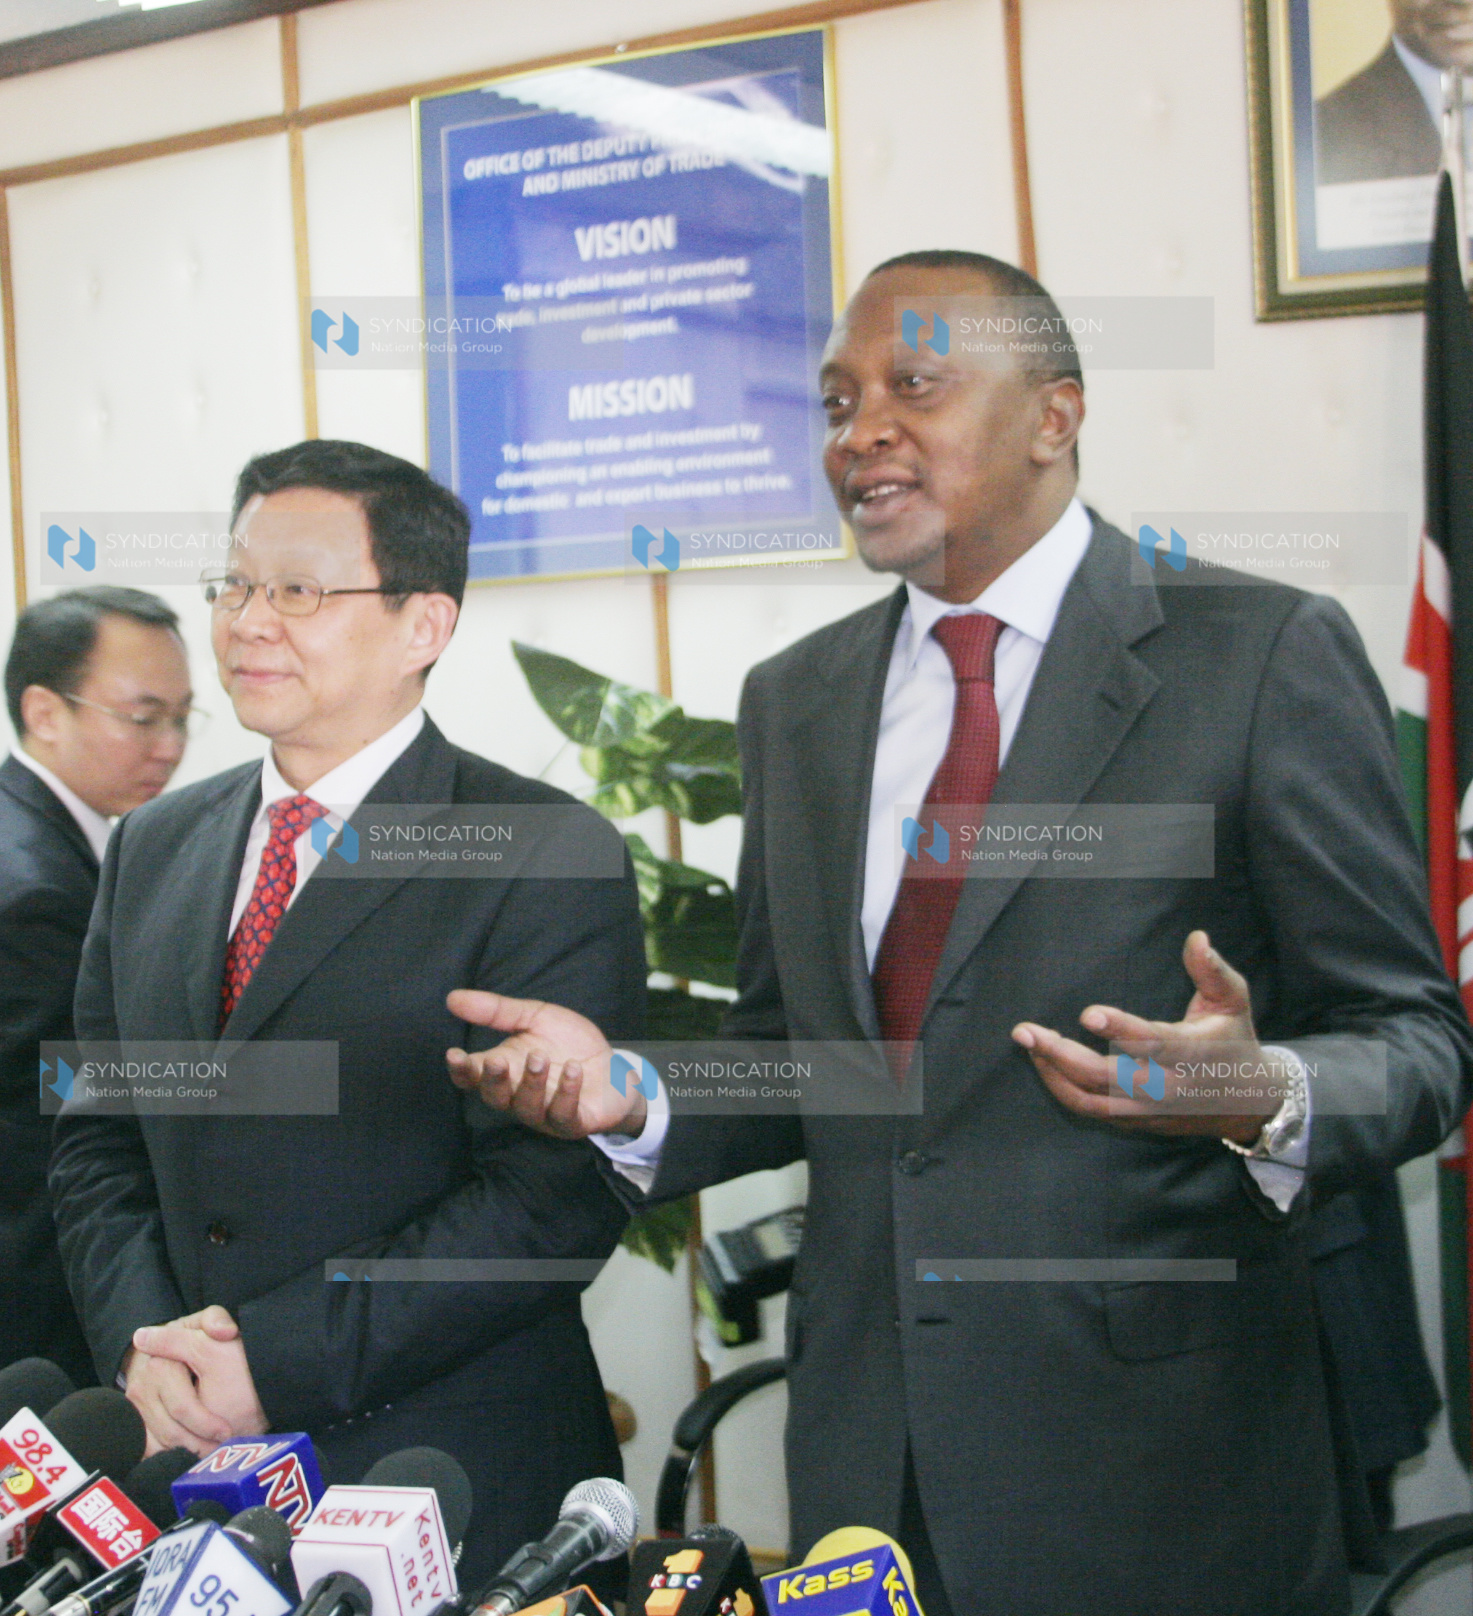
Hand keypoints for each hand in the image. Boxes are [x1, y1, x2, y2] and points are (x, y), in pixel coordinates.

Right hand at [127, 1305, 266, 1456]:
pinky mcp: (135, 1421)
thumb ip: (216, 1321)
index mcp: (158, 1366)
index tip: (226, 1431)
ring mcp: (135, 1408)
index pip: (182, 1406)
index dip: (205, 1422)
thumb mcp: (205, 1321)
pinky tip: (190, 1457)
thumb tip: (224, 1332)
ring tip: (212, 1454)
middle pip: (171, 1430)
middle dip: (199, 1443)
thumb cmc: (190, 1335)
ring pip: (160, 1443)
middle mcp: (142, 1389)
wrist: (159, 1348)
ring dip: (187, 1453)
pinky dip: (169, 1456)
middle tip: (223, 1448)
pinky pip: (149, 1448)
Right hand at [446, 990, 645, 1139]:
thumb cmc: (569, 1043)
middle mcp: (519, 1095)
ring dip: (531, 1083)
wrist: (614, 1064)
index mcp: (506, 1070)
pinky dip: (567, 1093)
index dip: (461, 1070)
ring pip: (527, 1108)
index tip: (454, 1054)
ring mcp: (546, 1112)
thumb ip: (497, 1010)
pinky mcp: (574, 1122)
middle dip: (493, 1080)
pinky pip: (564, 1115)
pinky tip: (574, 1070)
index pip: (473, 1076)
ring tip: (540, 1058)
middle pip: (494, 1097)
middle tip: (497, 1060)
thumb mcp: (535, 1017)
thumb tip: (452, 998)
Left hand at [1011, 930, 1284, 1141]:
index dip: (1120, 1030)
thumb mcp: (1233, 1001)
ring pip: (1092, 1099)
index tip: (1088, 1013)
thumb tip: (1197, 937)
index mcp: (1193, 1053)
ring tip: (1027, 1043)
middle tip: (1026, 1031)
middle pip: (1107, 1077)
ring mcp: (1149, 1109)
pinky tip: (1043, 1062)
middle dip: (1062, 1055)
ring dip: (1054, 1073)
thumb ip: (1212, 970)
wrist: (1246, 1103)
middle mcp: (1167, 1086)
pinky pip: (1092, 1110)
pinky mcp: (1137, 1120)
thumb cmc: (1234, 1040)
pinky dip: (1063, 1090)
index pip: (1152, 1043)